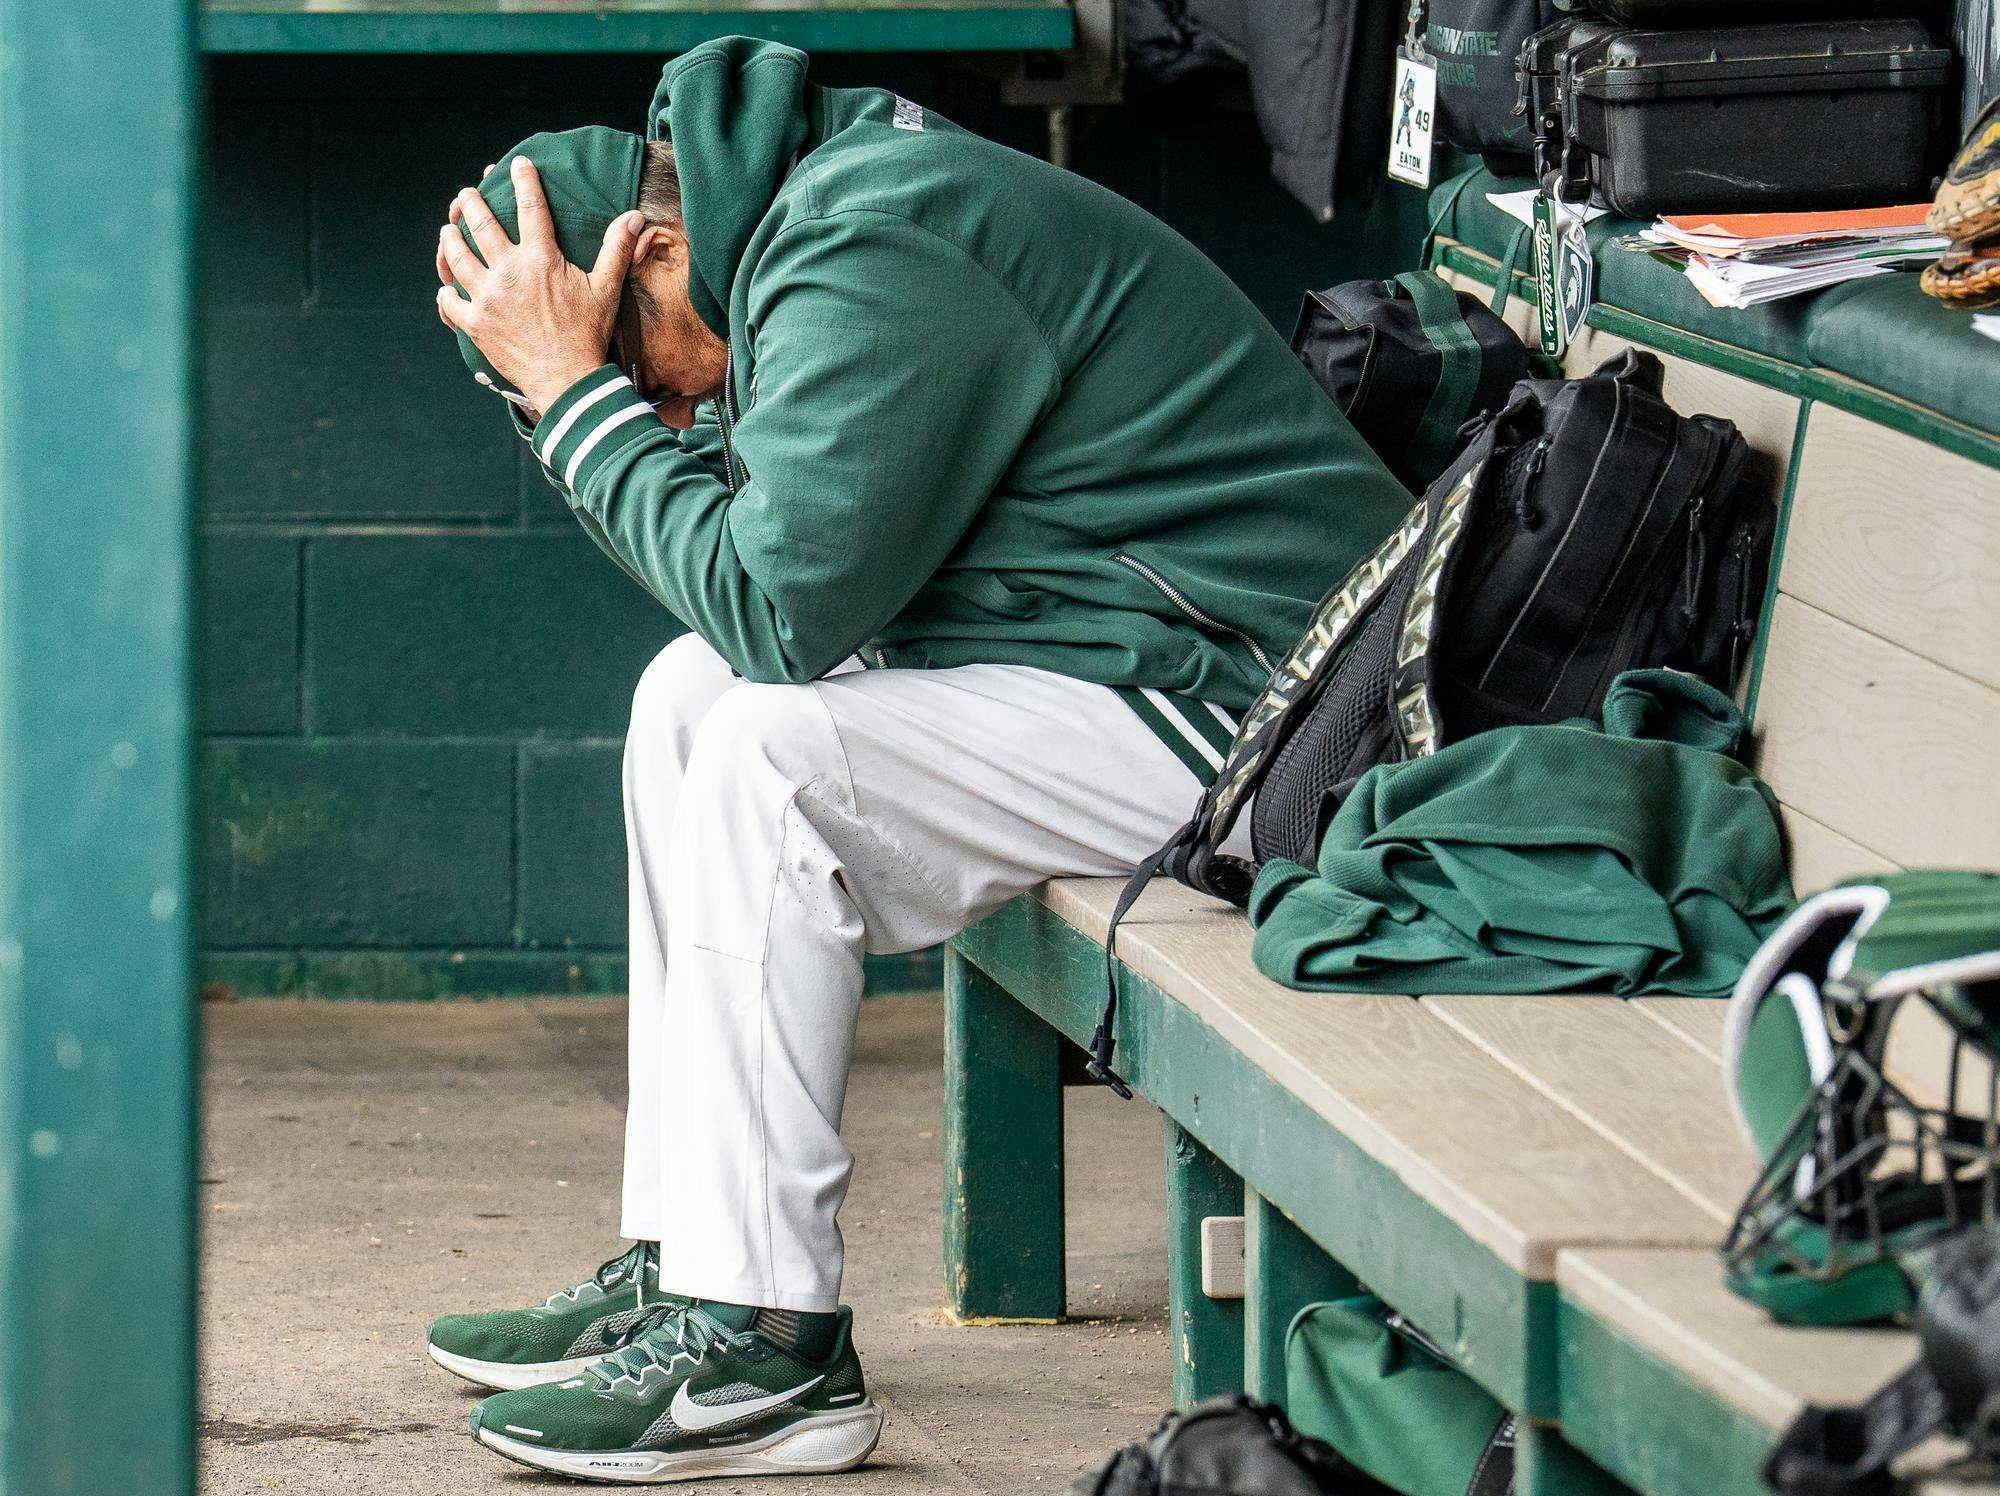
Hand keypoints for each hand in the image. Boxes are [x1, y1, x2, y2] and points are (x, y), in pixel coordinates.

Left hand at [436, 156, 644, 415]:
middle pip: (480, 224)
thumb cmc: (588, 335)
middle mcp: (508, 271)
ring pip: (456, 256)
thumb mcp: (606, 290)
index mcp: (540, 258)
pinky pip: (449, 301)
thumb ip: (616, 249)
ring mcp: (487, 297)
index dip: (524, 180)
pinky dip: (445, 292)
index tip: (518, 164)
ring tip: (448, 231)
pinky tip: (447, 286)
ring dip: (449, 239)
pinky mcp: (474, 323)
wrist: (568, 380)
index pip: (530, 207)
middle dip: (470, 203)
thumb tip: (635, 216)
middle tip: (466, 195)